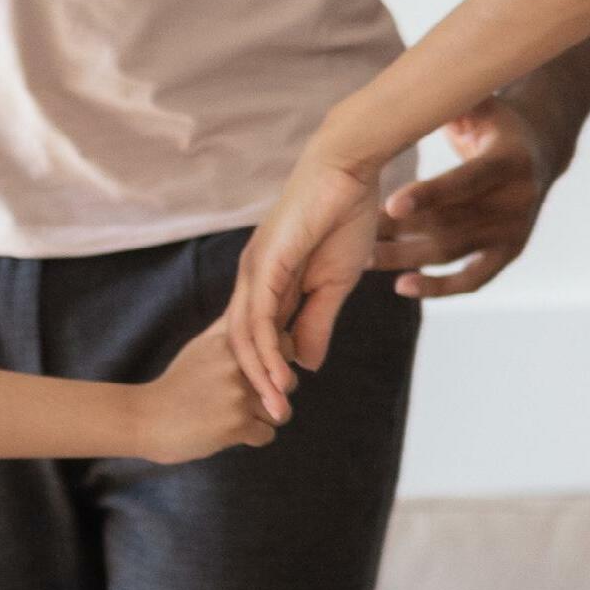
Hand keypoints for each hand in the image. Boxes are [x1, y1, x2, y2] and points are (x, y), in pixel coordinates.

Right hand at [129, 315, 281, 463]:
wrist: (144, 417)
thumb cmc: (176, 383)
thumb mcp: (200, 345)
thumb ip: (228, 328)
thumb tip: (248, 307)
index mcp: (231, 343)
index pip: (284, 345)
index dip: (280, 360)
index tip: (263, 370)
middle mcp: (238, 366)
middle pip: (289, 380)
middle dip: (276, 392)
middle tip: (247, 398)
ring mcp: (238, 396)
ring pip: (282, 411)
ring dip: (263, 418)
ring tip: (234, 416)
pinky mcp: (236, 426)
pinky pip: (267, 434)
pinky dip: (252, 437)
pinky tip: (228, 431)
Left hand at [227, 144, 381, 424]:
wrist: (347, 171)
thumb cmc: (344, 217)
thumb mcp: (334, 283)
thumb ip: (317, 321)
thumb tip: (305, 362)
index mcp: (268, 282)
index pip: (259, 337)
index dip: (268, 372)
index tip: (285, 403)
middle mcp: (252, 279)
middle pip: (242, 343)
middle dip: (256, 383)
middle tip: (273, 419)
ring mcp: (254, 271)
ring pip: (245, 336)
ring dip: (260, 375)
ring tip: (277, 408)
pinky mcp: (265, 264)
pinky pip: (258, 317)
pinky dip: (266, 350)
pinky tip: (282, 376)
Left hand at [370, 96, 559, 299]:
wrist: (540, 150)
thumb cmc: (495, 124)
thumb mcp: (483, 105)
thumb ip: (457, 99)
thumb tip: (422, 82)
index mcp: (509, 162)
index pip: (467, 181)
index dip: (430, 194)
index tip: (392, 204)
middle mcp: (517, 201)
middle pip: (452, 223)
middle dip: (402, 232)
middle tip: (358, 236)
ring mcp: (514, 232)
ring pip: (453, 253)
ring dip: (407, 258)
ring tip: (366, 260)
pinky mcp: (509, 253)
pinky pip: (473, 279)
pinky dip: (439, 288)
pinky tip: (403, 286)